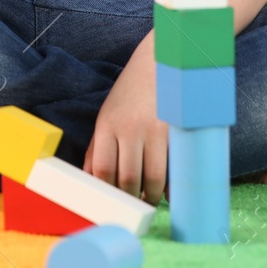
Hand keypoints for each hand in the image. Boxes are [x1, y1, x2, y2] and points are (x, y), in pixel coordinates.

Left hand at [85, 32, 166, 204]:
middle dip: (131, 200)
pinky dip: (171, 186)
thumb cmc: (133, 91)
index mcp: (107, 125)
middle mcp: (129, 129)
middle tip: (134, 208)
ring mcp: (154, 130)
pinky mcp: (176, 131)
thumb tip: (90, 178)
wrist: (162, 59)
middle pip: (127, 180)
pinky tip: (169, 192)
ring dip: (152, 197)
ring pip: (152, 179)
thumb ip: (97, 146)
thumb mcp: (108, 113)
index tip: (112, 204)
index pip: (103, 171)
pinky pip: (173, 168)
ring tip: (150, 201)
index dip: (108, 194)